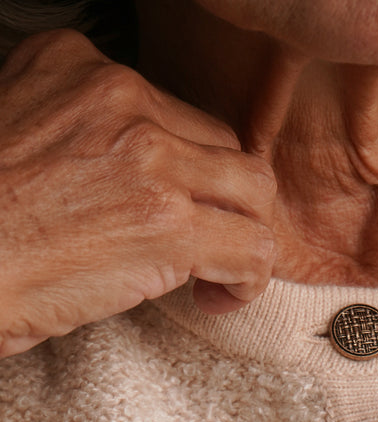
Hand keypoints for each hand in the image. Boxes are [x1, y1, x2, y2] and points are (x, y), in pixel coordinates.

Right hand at [0, 29, 276, 357]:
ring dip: (245, 235)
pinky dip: (248, 280)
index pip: (172, 112)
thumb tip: (124, 186)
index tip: (167, 209)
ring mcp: (150, 157)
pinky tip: (216, 298)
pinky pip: (253, 247)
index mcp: (75, 66)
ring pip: (253, 190)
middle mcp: (120, 97)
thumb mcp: (16, 136)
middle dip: (222, 201)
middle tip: (203, 245)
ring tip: (217, 274)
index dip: (183, 169)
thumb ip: (78, 138)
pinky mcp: (169, 224)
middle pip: (221, 146)